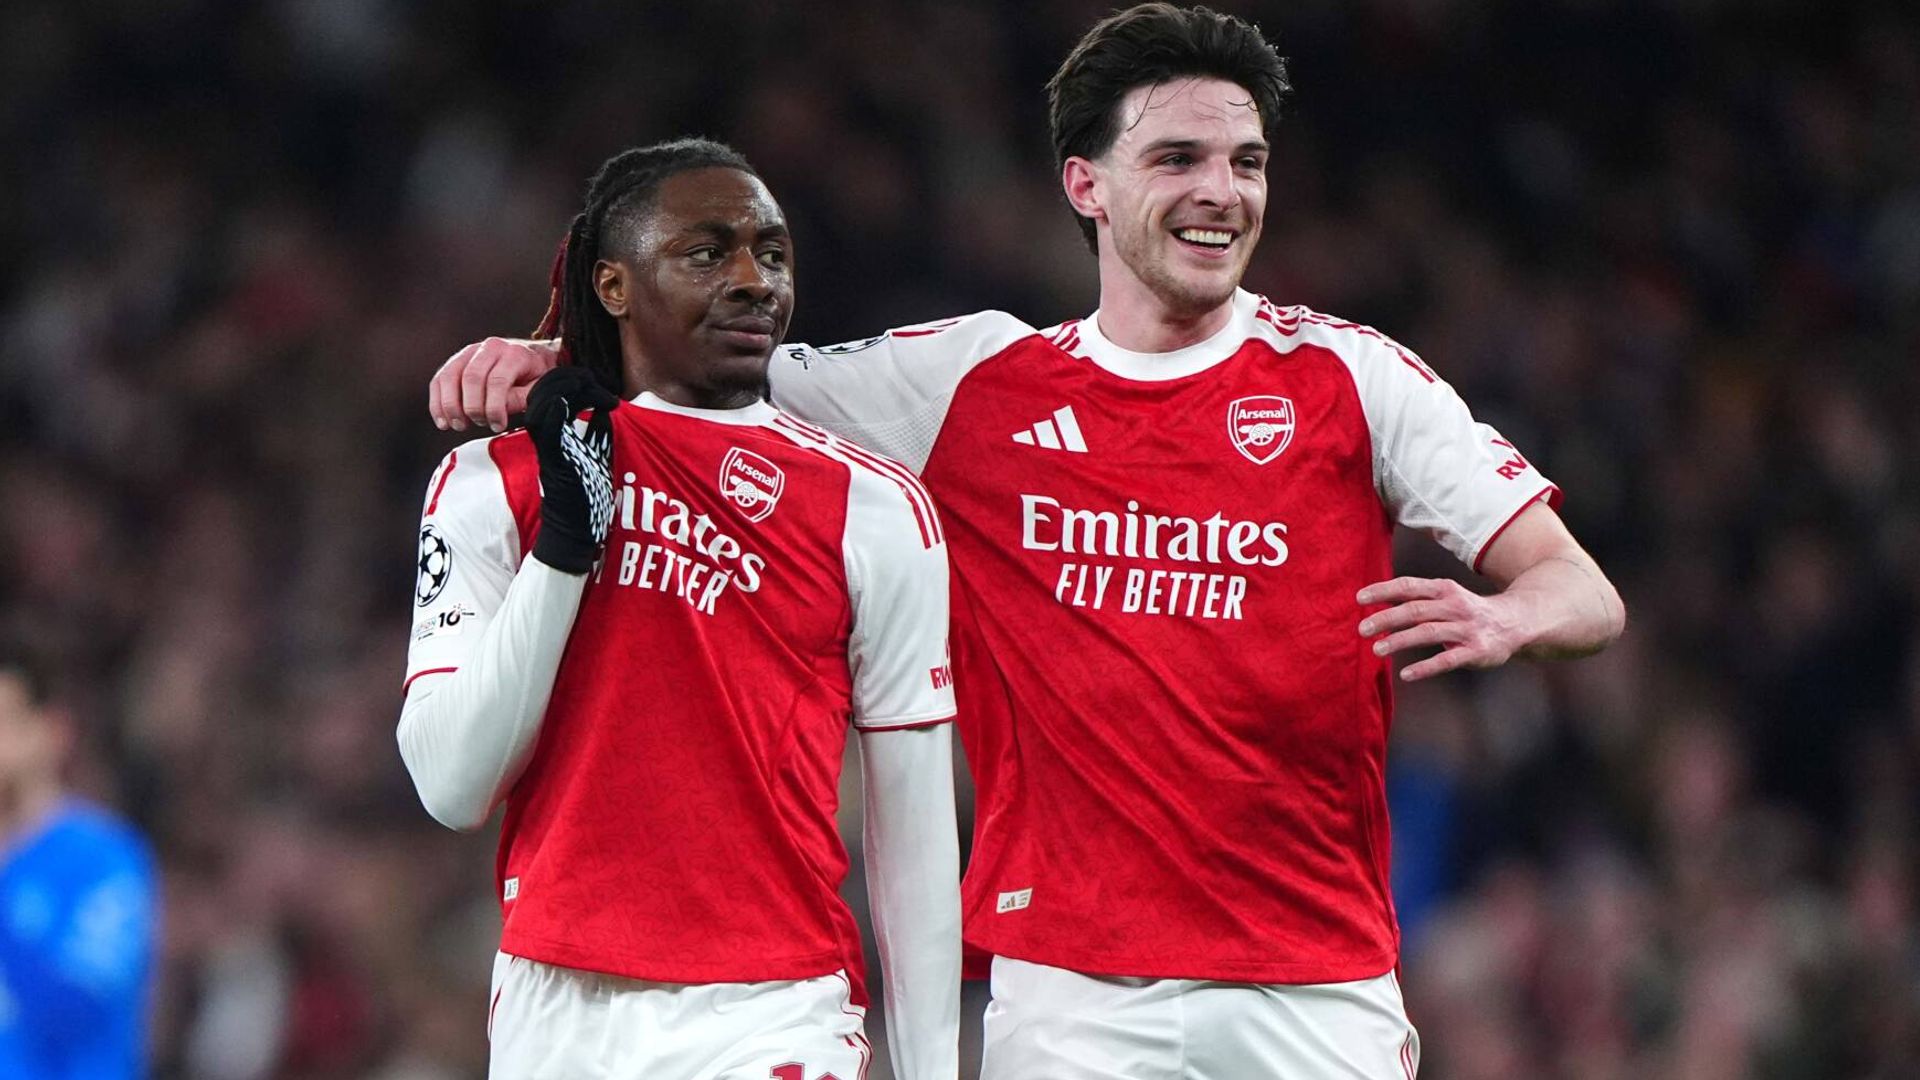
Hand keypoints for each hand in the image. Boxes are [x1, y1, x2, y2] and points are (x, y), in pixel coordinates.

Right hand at [430, 338, 562, 432]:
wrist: (532, 356)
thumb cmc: (535, 375)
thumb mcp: (539, 387)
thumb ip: (520, 398)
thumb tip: (499, 410)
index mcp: (514, 353)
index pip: (497, 380)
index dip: (494, 408)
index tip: (497, 425)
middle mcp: (490, 347)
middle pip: (471, 377)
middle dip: (472, 407)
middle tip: (479, 424)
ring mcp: (470, 352)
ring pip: (450, 376)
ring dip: (450, 405)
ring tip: (458, 425)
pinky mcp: (457, 360)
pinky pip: (440, 379)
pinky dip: (437, 402)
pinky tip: (443, 420)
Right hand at [524, 367, 619, 574]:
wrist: (574, 529)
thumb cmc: (585, 496)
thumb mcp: (593, 454)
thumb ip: (594, 431)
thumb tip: (606, 408)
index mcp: (553, 432)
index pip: (549, 390)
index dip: (570, 378)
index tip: (598, 384)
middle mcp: (545, 437)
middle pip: (543, 389)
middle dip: (570, 377)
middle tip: (597, 383)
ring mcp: (547, 446)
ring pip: (541, 402)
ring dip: (568, 388)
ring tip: (596, 392)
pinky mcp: (553, 458)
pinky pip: (547, 426)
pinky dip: (559, 410)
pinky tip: (582, 404)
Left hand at [1356, 576, 1521, 681]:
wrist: (1517, 622)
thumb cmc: (1470, 611)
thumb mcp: (1447, 596)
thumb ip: (1417, 599)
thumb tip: (1378, 600)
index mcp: (1444, 590)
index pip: (1409, 586)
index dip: (1383, 591)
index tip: (1360, 598)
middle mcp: (1455, 606)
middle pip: (1415, 610)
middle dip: (1386, 619)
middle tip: (1362, 629)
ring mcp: (1466, 629)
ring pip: (1428, 632)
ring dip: (1400, 641)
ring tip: (1377, 650)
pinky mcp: (1476, 651)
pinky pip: (1447, 660)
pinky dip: (1426, 667)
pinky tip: (1406, 675)